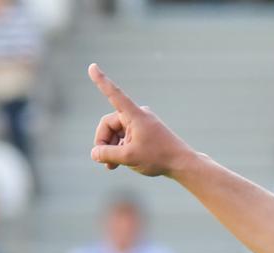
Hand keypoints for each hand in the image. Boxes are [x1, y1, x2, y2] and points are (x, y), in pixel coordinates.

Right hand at [88, 64, 193, 178]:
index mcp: (134, 115)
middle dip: (104, 142)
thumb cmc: (158, 157)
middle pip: (109, 124)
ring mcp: (141, 124)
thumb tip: (94, 153)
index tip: (92, 66)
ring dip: (112, 148)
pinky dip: (120, 149)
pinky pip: (125, 138)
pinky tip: (117, 163)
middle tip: (103, 160)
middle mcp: (137, 115)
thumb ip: (107, 154)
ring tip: (111, 166)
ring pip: (116, 133)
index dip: (101, 81)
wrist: (182, 163)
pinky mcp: (144, 133)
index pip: (114, 94)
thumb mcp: (128, 157)